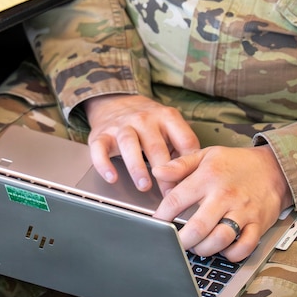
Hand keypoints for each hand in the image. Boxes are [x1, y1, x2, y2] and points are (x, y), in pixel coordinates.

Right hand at [81, 94, 200, 193]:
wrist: (114, 102)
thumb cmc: (148, 122)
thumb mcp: (170, 126)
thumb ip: (182, 146)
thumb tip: (196, 175)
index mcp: (167, 117)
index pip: (183, 140)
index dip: (189, 164)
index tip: (190, 184)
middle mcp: (144, 119)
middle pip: (156, 145)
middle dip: (164, 172)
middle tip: (169, 194)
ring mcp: (121, 126)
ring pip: (129, 144)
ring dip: (137, 166)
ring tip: (144, 186)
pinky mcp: (101, 135)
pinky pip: (100, 149)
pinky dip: (104, 164)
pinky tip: (112, 178)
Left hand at [152, 145, 292, 260]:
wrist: (275, 167)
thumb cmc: (237, 164)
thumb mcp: (207, 155)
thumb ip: (180, 164)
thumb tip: (158, 172)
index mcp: (208, 177)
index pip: (176, 200)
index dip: (162, 216)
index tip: (156, 225)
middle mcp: (225, 195)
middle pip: (197, 227)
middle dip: (182, 241)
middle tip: (177, 242)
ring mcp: (243, 211)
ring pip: (219, 240)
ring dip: (204, 249)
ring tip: (198, 246)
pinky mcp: (258, 224)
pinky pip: (244, 247)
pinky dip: (231, 254)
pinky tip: (223, 249)